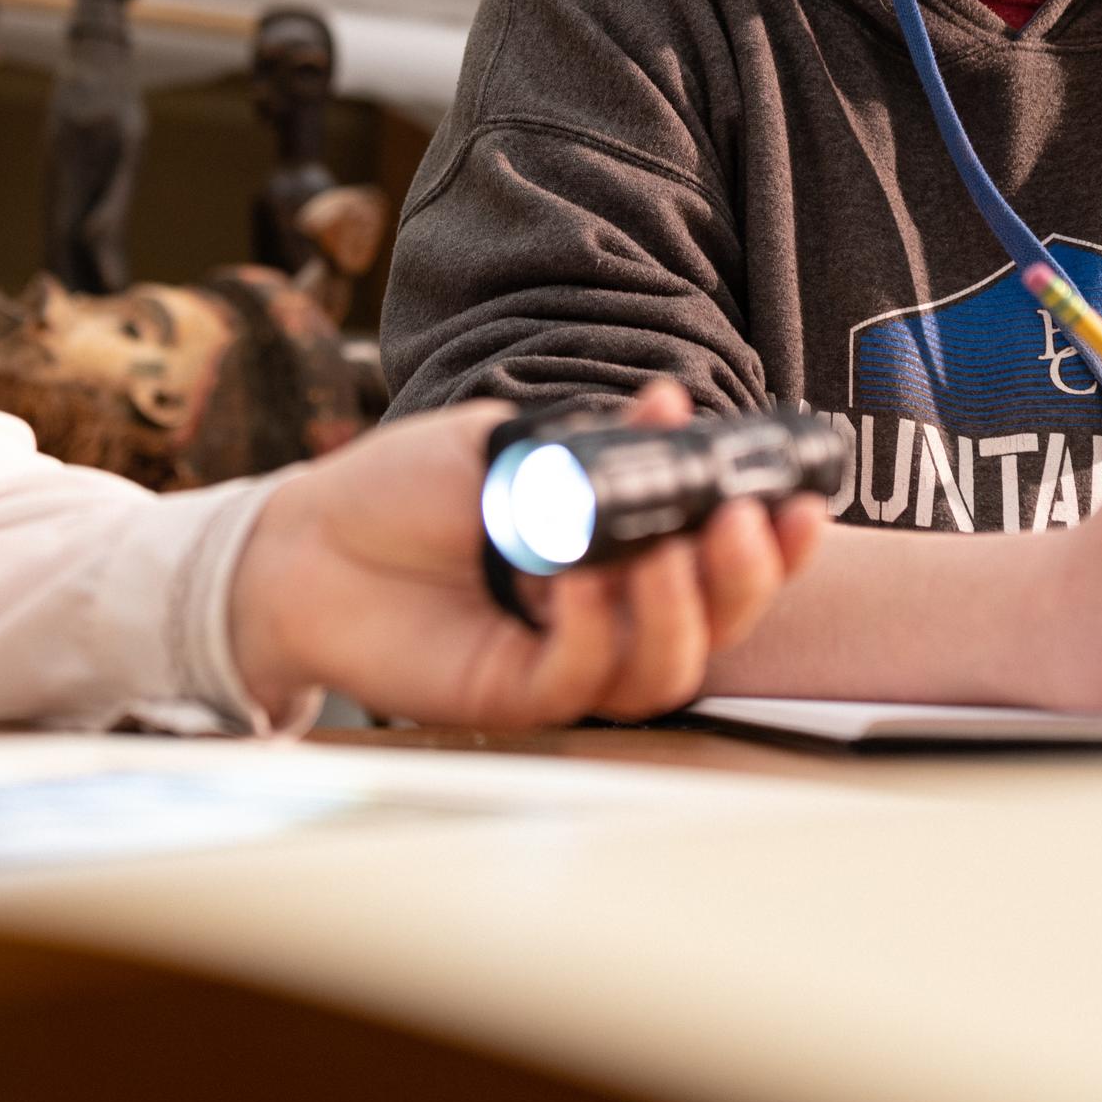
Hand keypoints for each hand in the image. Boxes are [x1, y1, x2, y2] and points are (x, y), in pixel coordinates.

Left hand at [227, 380, 825, 728]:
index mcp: (618, 554)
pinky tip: (578, 584)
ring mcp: (560, 660)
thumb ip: (587, 441)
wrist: (302, 539)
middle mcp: (603, 614)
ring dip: (677, 611)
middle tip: (742, 525)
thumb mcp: (507, 444)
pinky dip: (593, 631)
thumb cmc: (404, 491)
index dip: (773, 548)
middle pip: (711, 628)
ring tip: (660, 552)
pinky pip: (579, 683)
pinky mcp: (510, 694)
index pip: (719, 566)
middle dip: (744, 581)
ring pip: (660, 669)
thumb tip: (664, 408)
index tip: (799, 506)